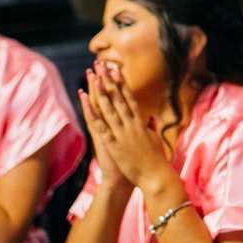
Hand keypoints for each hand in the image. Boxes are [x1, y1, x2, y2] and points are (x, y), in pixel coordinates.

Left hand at [86, 64, 179, 196]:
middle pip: (117, 98)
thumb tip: (150, 117)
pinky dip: (92, 113)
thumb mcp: (155, 140)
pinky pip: (100, 126)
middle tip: (101, 65)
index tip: (115, 69)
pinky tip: (86, 102)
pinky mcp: (114, 145)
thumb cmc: (157, 160)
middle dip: (108, 80)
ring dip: (99, 91)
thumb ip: (151, 127)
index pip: (129, 97)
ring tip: (92, 76)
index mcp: (140, 122)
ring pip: (108, 108)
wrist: (156, 177)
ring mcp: (122, 133)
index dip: (121, 83)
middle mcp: (131, 124)